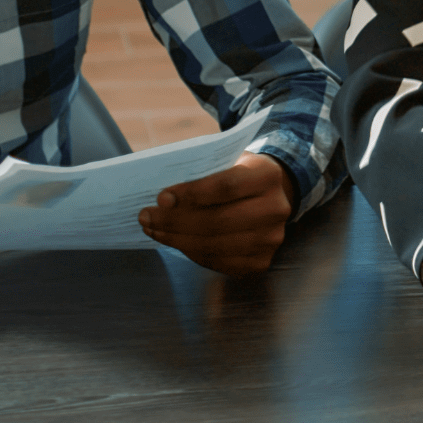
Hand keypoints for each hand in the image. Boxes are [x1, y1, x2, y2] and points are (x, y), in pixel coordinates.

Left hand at [139, 153, 297, 275]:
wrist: (270, 195)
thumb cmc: (239, 174)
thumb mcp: (228, 161)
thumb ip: (203, 172)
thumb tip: (164, 199)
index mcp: (267, 175)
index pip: (227, 186)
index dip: (192, 193)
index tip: (162, 198)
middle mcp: (276, 208)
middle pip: (218, 220)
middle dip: (175, 221)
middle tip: (146, 217)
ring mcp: (271, 238)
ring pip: (215, 245)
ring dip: (177, 240)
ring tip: (154, 230)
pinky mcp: (261, 261)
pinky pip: (218, 262)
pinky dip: (192, 253)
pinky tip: (176, 242)